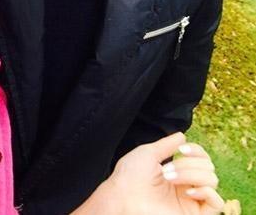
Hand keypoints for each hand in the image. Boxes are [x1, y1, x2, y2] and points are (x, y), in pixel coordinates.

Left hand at [107, 132, 223, 214]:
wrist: (122, 196)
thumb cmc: (130, 175)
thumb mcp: (148, 152)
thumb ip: (167, 144)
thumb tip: (183, 136)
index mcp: (177, 172)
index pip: (201, 158)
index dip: (197, 150)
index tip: (182, 149)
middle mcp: (186, 186)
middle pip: (208, 167)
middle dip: (188, 163)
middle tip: (167, 169)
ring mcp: (190, 201)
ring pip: (212, 180)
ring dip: (192, 174)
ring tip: (170, 178)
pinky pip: (217, 203)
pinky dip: (206, 191)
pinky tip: (187, 190)